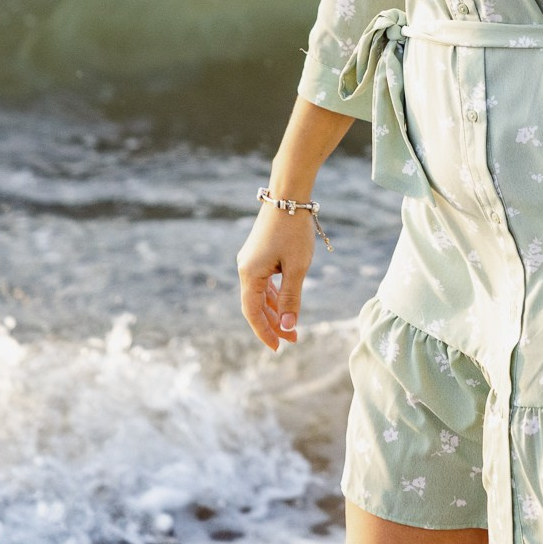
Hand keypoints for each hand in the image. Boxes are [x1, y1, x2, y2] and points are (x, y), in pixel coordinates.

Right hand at [236, 200, 315, 350]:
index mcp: (249, 274)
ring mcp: (251, 260)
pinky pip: (264, 281)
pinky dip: (274, 295)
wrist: (288, 195)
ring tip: (291, 326)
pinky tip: (284, 304)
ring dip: (274, 310)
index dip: (265, 332)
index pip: (253, 313)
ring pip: (260, 294)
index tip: (278, 348)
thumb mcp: (297, 267)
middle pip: (255, 305)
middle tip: (292, 340)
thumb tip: (288, 327)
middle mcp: (245, 268)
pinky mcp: (258, 253)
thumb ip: (291, 299)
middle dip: (273, 324)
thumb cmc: (293, 230)